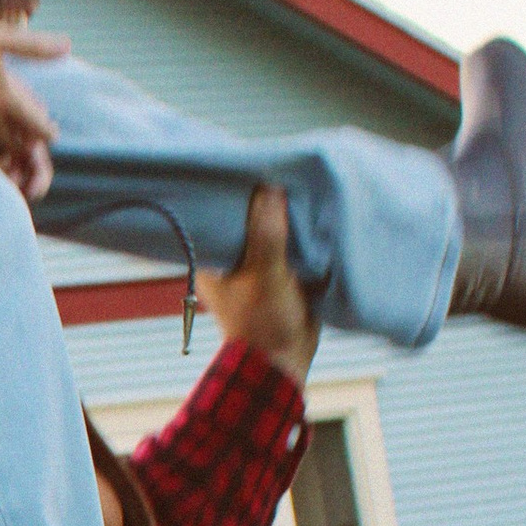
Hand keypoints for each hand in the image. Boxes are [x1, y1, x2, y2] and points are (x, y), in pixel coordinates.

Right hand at [0, 15, 63, 200]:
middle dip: (26, 146)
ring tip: (7, 153)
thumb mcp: (1, 37)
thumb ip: (35, 47)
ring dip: (3, 155)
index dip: (46, 131)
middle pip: (16, 146)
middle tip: (32, 147)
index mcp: (4, 96)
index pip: (35, 125)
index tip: (50, 133)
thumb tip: (67, 45)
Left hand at [202, 183, 316, 382]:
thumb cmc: (263, 324)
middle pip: (247, 217)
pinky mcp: (281, 271)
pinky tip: (313, 209)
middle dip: (264, 198)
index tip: (248, 163)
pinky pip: (290, 243)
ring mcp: (256, 264)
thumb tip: (270, 188)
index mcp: (213, 258)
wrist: (285, 361)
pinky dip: (300, 231)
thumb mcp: (265, 274)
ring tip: (301, 179)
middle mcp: (231, 258)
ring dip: (286, 214)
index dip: (233, 189)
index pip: (219, 212)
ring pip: (271, 228)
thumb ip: (267, 233)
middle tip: (282, 165)